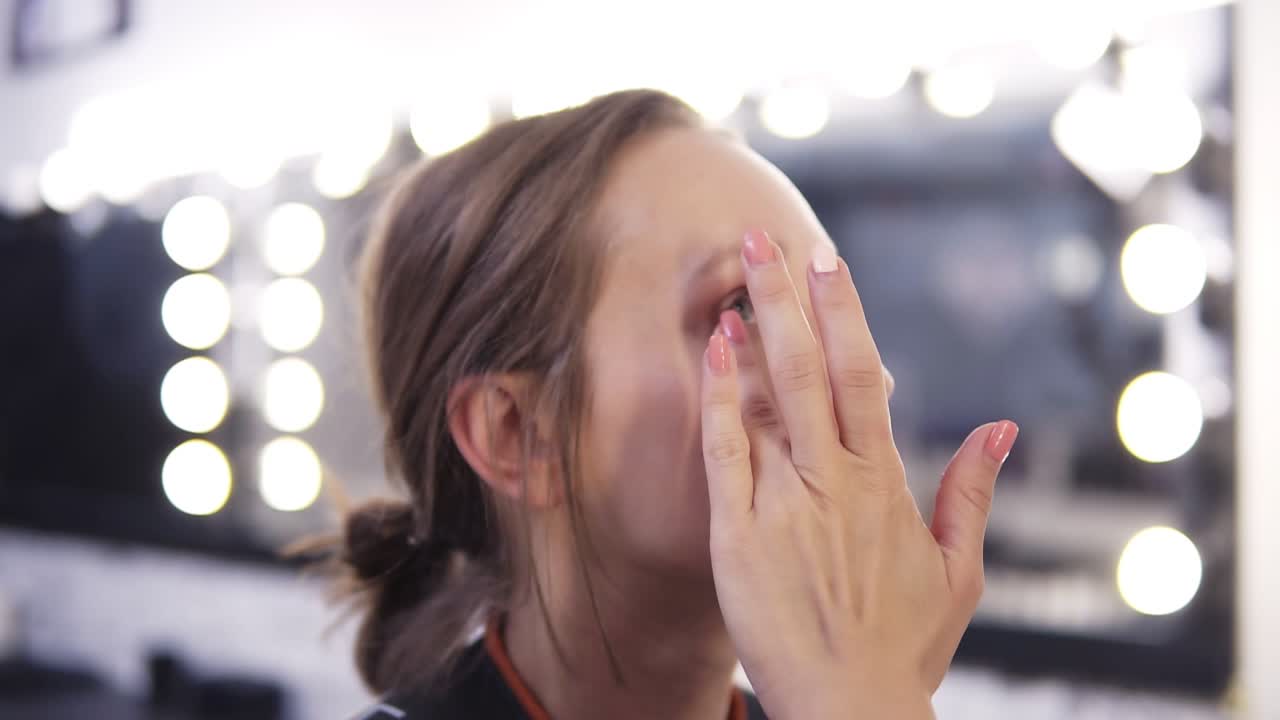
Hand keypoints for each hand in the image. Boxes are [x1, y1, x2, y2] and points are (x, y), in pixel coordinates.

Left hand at [700, 230, 1017, 718]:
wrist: (852, 708)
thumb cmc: (901, 647)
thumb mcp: (957, 572)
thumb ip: (972, 493)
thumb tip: (1003, 429)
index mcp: (885, 484)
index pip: (864, 378)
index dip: (844, 315)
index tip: (828, 264)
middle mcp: (837, 481)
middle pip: (815, 368)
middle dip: (792, 296)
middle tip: (768, 237)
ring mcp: (786, 503)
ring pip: (772, 397)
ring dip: (757, 329)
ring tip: (737, 271)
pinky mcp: (738, 534)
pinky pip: (727, 451)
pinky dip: (721, 395)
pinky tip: (715, 348)